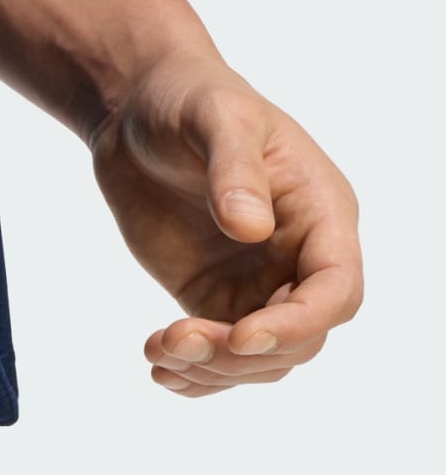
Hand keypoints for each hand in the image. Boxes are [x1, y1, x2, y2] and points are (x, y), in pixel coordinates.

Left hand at [90, 55, 361, 397]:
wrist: (137, 111)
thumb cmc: (189, 99)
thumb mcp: (215, 117)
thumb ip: (235, 168)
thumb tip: (250, 227)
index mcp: (320, 213)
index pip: (337, 290)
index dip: (299, 322)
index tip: (242, 335)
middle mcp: (298, 257)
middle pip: (301, 338)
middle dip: (243, 354)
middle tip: (176, 338)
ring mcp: (256, 283)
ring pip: (261, 360)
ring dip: (212, 371)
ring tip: (156, 351)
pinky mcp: (213, 298)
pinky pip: (221, 356)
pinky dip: (194, 374)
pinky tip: (158, 366)